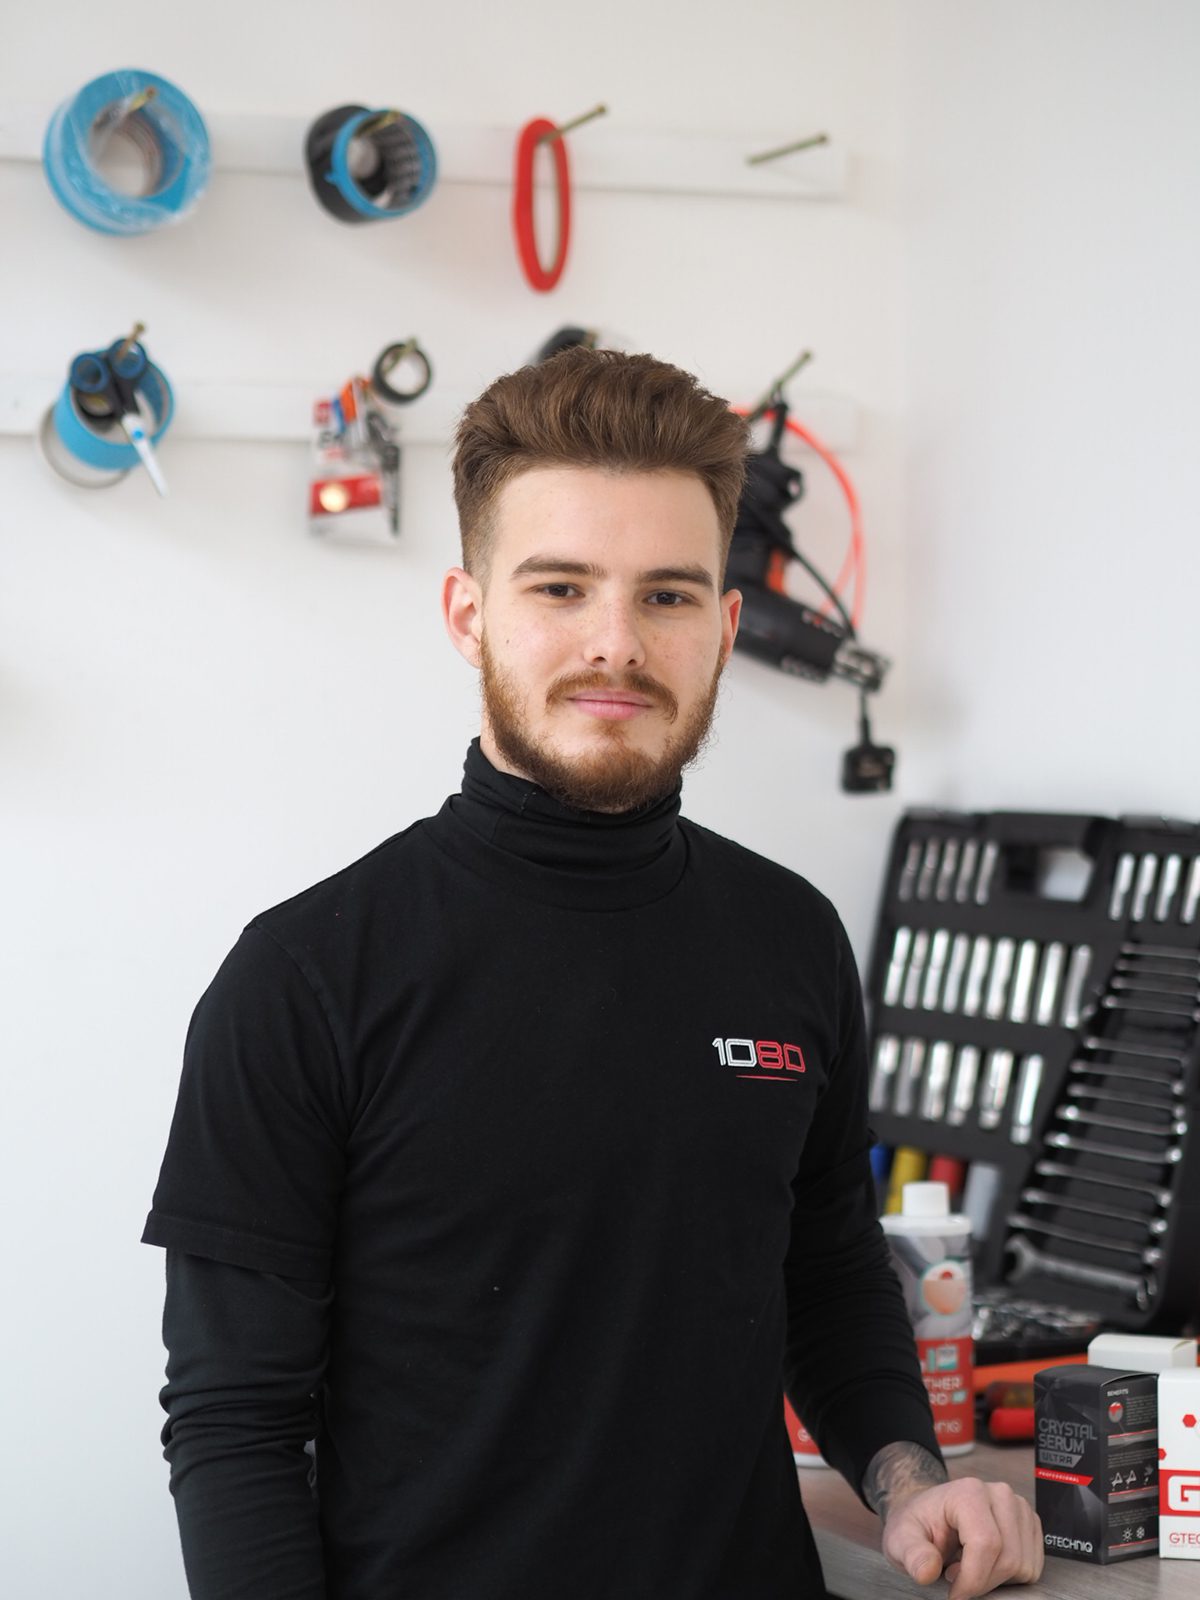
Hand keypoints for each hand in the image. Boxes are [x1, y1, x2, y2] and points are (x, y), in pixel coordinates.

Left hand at [880, 1476, 1043, 1598]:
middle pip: (1008, 1558)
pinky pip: (1033, 1566)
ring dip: (997, 1579)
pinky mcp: (1029, 1523)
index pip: (986, 1544)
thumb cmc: (917, 1525)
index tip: (954, 1594)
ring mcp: (1018, 1507)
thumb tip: (927, 1571)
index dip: (972, 1579)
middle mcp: (999, 1494)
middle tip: (956, 1578)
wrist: (928, 1513)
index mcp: (968, 1492)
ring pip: (1023, 1565)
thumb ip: (912, 1555)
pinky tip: (986, 1564)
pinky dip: (1011, 1576)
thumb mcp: (901, 1539)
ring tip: (969, 1566)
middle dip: (982, 1582)